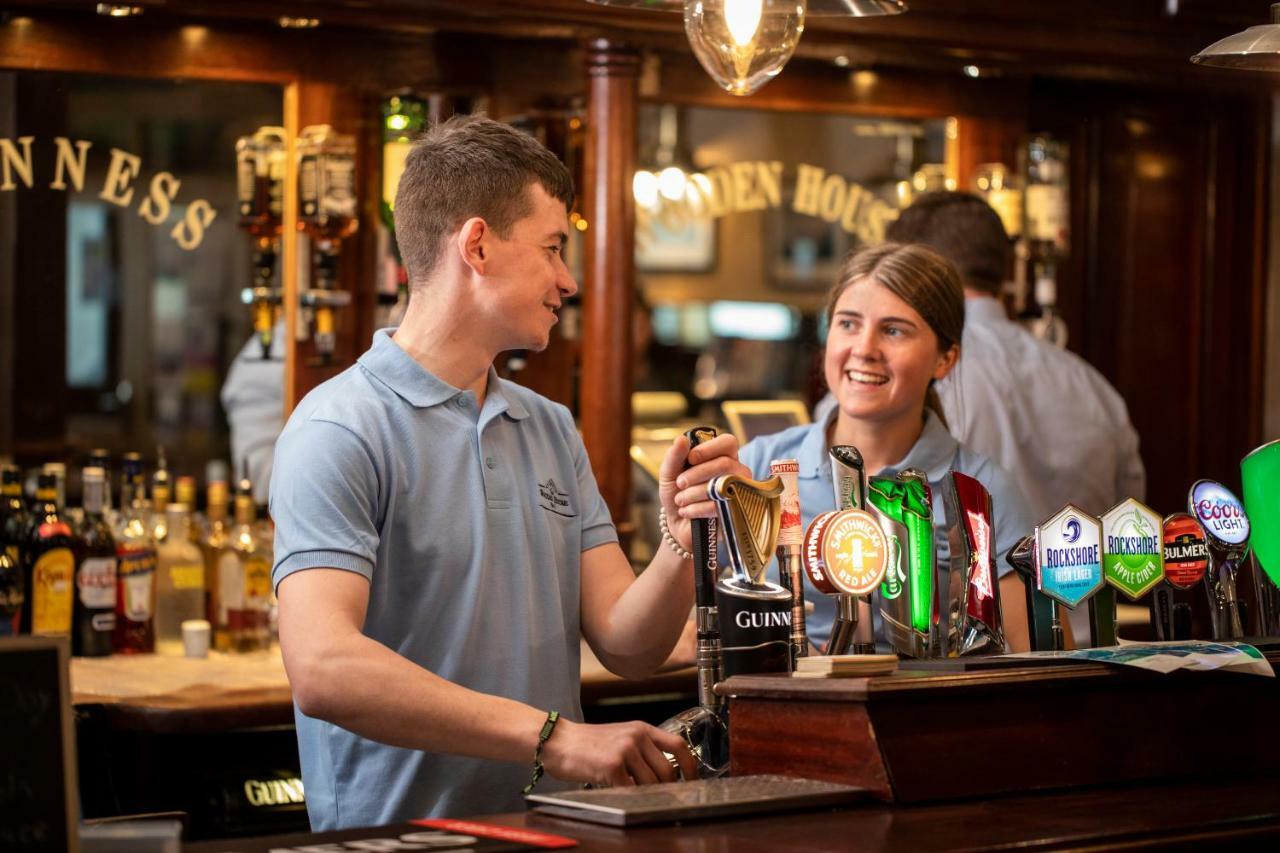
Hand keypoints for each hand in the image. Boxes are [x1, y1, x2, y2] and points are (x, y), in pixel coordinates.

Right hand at [540, 718, 697, 786]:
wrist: (558, 741)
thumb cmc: (588, 743)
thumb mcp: (620, 736)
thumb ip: (642, 749)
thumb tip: (665, 774)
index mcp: (642, 728)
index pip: (679, 745)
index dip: (691, 766)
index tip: (693, 780)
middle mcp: (636, 737)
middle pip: (667, 770)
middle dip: (666, 788)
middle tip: (660, 796)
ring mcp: (624, 751)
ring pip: (651, 783)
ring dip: (645, 794)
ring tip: (633, 792)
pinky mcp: (611, 766)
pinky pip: (631, 789)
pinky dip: (628, 795)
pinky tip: (619, 792)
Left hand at [657, 433, 748, 553]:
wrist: (677, 524)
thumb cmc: (677, 493)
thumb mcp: (669, 473)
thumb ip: (675, 456)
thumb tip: (681, 438)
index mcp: (722, 456)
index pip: (728, 442)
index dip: (709, 448)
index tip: (690, 458)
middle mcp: (735, 472)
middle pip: (725, 463)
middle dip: (697, 473)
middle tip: (680, 483)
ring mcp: (738, 492)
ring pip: (722, 485)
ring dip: (694, 492)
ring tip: (680, 500)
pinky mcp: (734, 513)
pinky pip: (718, 506)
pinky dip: (696, 508)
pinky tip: (686, 511)